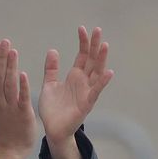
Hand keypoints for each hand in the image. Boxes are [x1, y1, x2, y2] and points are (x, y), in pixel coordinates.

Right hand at [0, 39, 35, 158]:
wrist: (11, 148)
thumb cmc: (0, 129)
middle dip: (2, 58)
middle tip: (5, 42)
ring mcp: (11, 107)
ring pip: (9, 84)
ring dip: (10, 67)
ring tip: (13, 51)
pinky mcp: (23, 113)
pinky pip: (22, 98)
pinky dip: (22, 86)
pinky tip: (23, 74)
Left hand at [38, 25, 112, 158]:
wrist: (53, 130)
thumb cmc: (52, 110)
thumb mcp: (49, 85)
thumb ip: (51, 69)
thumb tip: (53, 50)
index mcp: (75, 76)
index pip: (82, 55)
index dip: (83, 42)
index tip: (82, 28)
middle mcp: (83, 82)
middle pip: (92, 60)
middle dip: (95, 45)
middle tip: (98, 29)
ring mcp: (87, 92)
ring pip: (97, 72)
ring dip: (101, 59)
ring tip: (105, 45)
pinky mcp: (86, 104)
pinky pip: (96, 92)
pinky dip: (102, 82)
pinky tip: (108, 72)